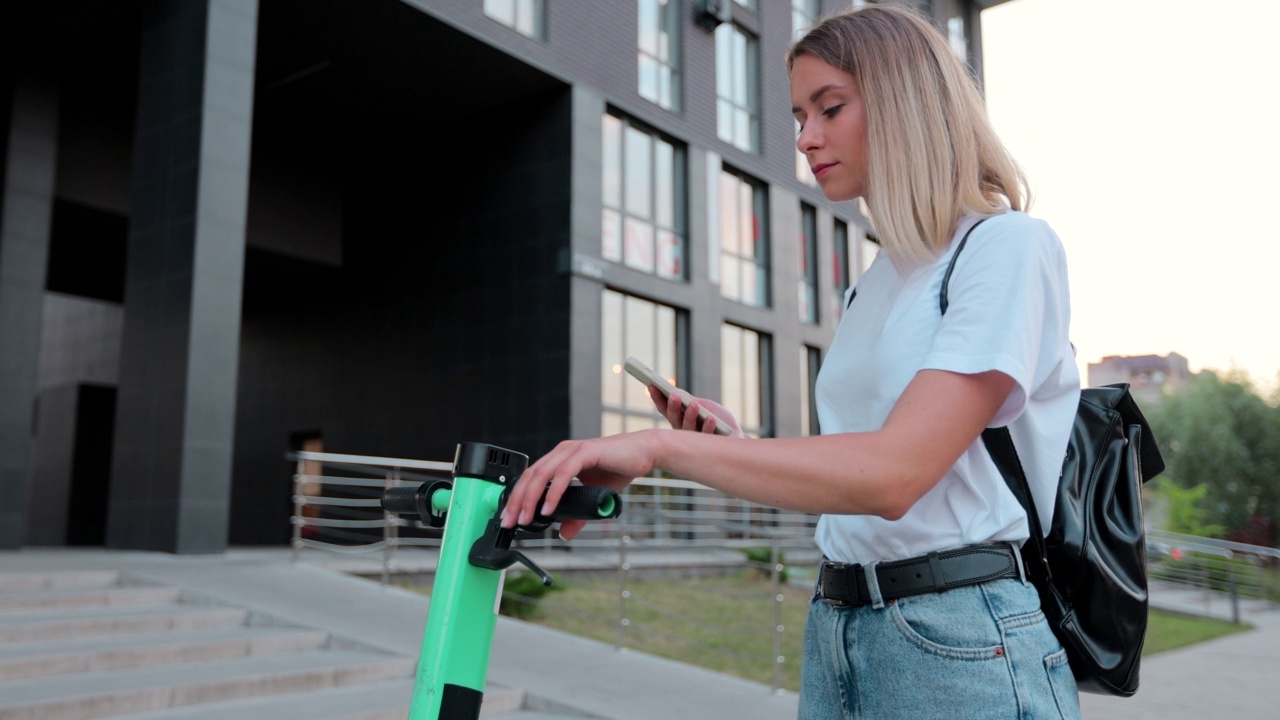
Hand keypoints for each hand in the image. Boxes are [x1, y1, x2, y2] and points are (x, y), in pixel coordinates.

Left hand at [500, 431, 658, 539]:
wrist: (644, 453)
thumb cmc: (619, 469)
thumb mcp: (593, 498)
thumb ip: (577, 515)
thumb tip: (564, 534)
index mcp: (559, 459)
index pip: (530, 478)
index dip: (517, 498)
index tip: (510, 518)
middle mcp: (561, 452)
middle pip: (530, 477)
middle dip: (517, 501)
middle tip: (510, 522)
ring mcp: (572, 451)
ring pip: (542, 475)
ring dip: (531, 498)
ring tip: (525, 518)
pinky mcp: (585, 452)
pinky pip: (563, 474)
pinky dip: (553, 493)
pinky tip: (548, 508)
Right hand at [649, 386, 745, 437]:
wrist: (737, 437)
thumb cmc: (719, 420)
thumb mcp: (704, 406)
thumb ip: (690, 401)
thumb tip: (674, 391)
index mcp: (680, 420)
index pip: (665, 409)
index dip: (658, 398)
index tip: (652, 385)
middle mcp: (683, 431)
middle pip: (673, 419)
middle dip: (672, 406)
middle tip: (673, 395)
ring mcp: (694, 441)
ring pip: (686, 429)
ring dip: (690, 415)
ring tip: (694, 404)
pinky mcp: (707, 447)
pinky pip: (705, 436)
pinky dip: (708, 426)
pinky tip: (711, 418)